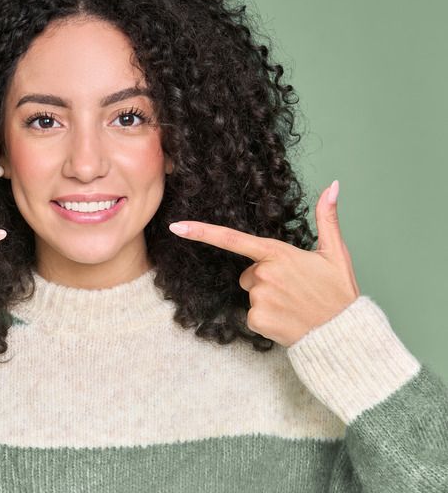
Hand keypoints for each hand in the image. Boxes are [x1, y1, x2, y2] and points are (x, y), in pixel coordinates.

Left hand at [167, 180, 360, 347]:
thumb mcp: (335, 253)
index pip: (232, 239)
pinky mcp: (256, 319)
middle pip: (248, 274)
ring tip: (293, 305)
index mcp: (278, 253)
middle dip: (265, 280)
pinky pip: (252, 315)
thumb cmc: (338, 292)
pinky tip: (287, 319)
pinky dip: (266, 319)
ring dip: (267, 300)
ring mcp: (259, 298)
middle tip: (293, 289)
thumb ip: (328, 218)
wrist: (342, 334)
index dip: (201, 232)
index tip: (177, 227)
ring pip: (250, 294)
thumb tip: (332, 186)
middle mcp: (264, 274)